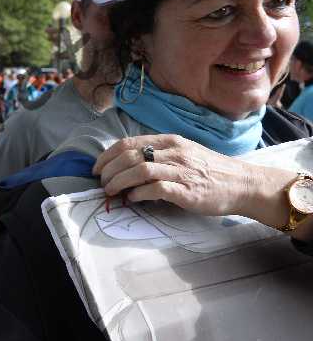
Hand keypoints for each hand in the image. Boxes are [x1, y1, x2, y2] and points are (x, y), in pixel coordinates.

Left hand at [93, 134, 289, 220]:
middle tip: (102, 183)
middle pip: (130, 155)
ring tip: (111, 191)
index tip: (97, 168)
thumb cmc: (209, 170)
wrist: (242, 184)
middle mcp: (174, 152)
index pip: (129, 142)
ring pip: (140, 169)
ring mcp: (181, 170)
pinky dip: (139, 193)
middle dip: (109, 170)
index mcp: (170, 141)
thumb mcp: (183, 154)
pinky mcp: (186, 190)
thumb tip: (126, 166)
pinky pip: (156, 188)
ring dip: (119, 181)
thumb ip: (157, 155)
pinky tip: (133, 198)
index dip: (107, 155)